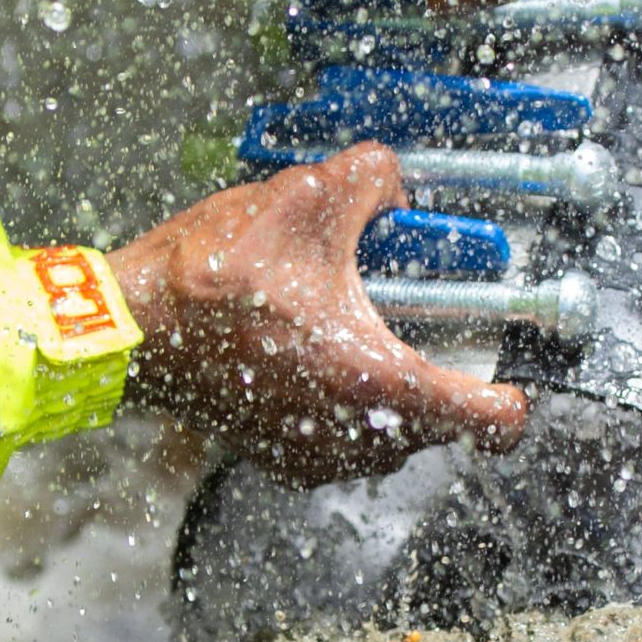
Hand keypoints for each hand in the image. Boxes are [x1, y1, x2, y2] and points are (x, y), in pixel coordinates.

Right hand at [108, 145, 528, 484]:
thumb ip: (373, 179)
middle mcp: (355, 437)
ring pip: (391, 433)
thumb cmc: (209, 279)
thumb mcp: (305, 197)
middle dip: (434, 368)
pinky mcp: (280, 462)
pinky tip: (307, 353)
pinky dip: (340, 402)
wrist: (125, 331)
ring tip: (350, 330)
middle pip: (440, 422)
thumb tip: (394, 185)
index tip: (512, 369)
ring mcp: (315, 458)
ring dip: (386, 387)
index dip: (516, 395)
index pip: (492, 422)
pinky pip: (342, 440)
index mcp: (378, 381)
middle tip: (409, 317)